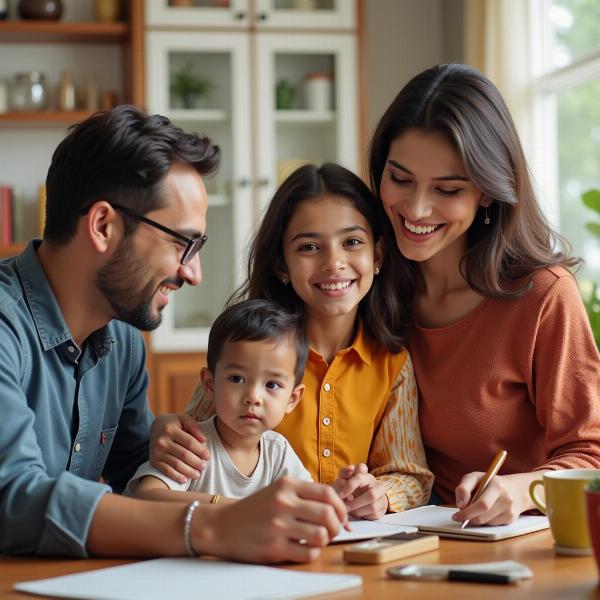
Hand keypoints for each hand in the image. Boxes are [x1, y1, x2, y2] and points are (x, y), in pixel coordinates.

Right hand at [149, 413, 210, 482]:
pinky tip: (185, 480)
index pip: (189, 442)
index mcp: (171, 429)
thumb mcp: (184, 419)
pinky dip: (176, 476)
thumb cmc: (174, 423)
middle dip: (196, 462)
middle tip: (204, 466)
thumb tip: (204, 440)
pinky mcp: (153, 460)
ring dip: (188, 471)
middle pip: (184, 455)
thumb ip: (194, 427)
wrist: (156, 426)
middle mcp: (162, 441)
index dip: (200, 451)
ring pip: (176, 464)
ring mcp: (157, 452)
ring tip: (197, 475)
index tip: (208, 457)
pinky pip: (166, 471)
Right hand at [198, 477, 347, 562]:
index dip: (341, 506)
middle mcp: (283, 502)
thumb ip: (303, 494)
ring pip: (321, 535)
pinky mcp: (273, 547)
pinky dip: (311, 553)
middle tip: (331, 531)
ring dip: (324, 541)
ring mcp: (278, 525)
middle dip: (336, 526)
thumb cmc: (255, 509)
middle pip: (328, 514)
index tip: (341, 516)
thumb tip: (336, 507)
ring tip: (315, 540)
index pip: (327, 492)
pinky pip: (308, 553)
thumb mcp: (277, 490)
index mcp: (287, 484)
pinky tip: (303, 549)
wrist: (221, 526)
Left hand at [332, 463, 388, 519]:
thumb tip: (350, 469)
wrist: (358, 498)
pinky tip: (357, 512)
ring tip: (350, 510)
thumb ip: (345, 472)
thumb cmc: (350, 487)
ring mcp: (381, 496)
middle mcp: (377, 484)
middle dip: (355, 503)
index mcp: (366, 475)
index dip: (350, 485)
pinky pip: (374, 515)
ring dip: (358, 510)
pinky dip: (363, 515)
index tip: (340, 495)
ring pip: (373, 506)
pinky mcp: (382, 508)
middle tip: (345, 507)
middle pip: (371, 495)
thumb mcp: (344, 479)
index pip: (361, 477)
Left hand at [452, 472, 542, 525]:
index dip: (467, 512)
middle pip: (483, 516)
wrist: (515, 489)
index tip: (455, 516)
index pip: (481, 504)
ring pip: (486, 522)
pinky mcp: (511, 519)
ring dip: (475, 519)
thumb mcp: (474, 478)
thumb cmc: (489, 483)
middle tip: (458, 518)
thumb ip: (464, 488)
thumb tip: (460, 505)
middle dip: (468, 518)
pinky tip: (483, 513)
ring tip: (472, 511)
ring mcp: (510, 511)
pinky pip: (492, 525)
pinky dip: (484, 521)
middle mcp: (506, 499)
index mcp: (497, 486)